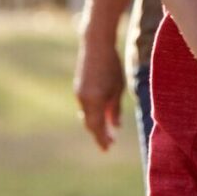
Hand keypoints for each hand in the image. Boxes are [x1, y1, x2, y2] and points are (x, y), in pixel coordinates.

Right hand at [73, 27, 126, 150]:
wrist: (95, 46)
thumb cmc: (112, 66)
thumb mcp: (118, 88)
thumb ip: (115, 109)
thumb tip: (115, 126)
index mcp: (94, 100)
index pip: (96, 126)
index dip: (102, 139)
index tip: (107, 149)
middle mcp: (83, 99)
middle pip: (90, 123)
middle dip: (99, 134)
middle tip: (109, 144)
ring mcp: (79, 94)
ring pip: (87, 115)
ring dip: (96, 125)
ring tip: (107, 133)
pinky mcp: (78, 89)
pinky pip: (85, 107)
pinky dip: (92, 115)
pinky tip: (101, 117)